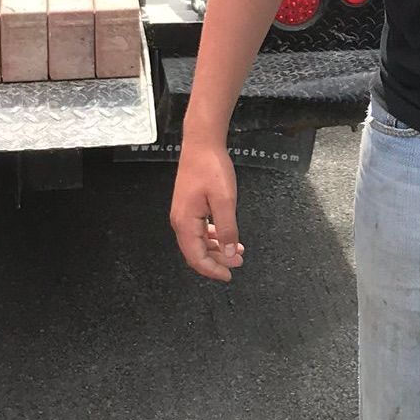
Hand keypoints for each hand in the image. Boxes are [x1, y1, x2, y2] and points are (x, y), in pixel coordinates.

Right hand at [170, 137, 245, 282]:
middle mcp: (180, 221)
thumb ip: (228, 229)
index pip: (196, 257)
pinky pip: (200, 230)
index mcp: (185, 222)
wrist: (202, 144)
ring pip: (199, 242)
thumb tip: (230, 254)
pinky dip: (214, 237)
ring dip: (218, 249)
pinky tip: (227, 236)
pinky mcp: (189, 207)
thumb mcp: (225, 200)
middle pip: (196, 252)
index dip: (213, 270)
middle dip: (217, 261)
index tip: (229, 275)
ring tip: (238, 251)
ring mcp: (184, 214)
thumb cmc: (211, 168)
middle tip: (238, 264)